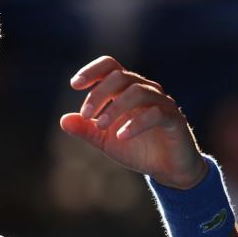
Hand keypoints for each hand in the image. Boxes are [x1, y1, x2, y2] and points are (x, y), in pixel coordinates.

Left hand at [59, 56, 207, 188]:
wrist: (167, 169)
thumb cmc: (136, 149)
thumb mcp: (105, 141)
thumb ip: (86, 130)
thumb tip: (63, 120)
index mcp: (126, 90)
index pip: (110, 67)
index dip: (92, 71)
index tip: (74, 85)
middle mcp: (145, 90)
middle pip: (120, 77)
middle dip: (99, 93)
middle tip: (86, 115)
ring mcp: (162, 103)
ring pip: (137, 92)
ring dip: (115, 108)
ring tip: (101, 126)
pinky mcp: (174, 119)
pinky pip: (156, 114)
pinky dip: (136, 124)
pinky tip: (120, 137)